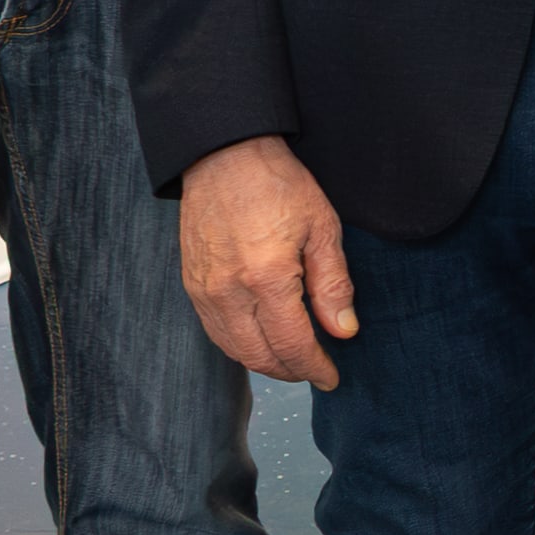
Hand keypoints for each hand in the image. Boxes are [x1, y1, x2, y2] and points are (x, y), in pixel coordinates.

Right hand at [182, 136, 357, 388]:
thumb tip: (343, 330)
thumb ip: (333, 284)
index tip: (332, 377)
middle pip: (259, 356)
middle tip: (316, 371)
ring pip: (234, 349)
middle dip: (291, 372)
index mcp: (266, 278)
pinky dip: (239, 346)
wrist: (224, 156)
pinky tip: (261, 340)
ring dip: (264, 363)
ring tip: (293, 360)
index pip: (292, 345)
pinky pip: (215, 331)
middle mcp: (229, 292)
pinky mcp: (191, 284)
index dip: (315, 367)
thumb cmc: (278, 185)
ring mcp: (204, 290)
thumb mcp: (323, 228)